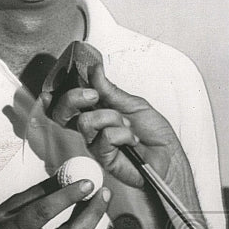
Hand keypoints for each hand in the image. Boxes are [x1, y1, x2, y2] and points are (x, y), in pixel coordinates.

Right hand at [0, 176, 109, 228]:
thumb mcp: (6, 209)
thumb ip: (37, 193)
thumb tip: (66, 173)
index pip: (43, 212)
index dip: (68, 196)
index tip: (87, 182)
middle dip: (93, 213)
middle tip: (104, 193)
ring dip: (90, 221)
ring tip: (98, 201)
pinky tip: (84, 219)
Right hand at [45, 65, 190, 189]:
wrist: (168, 155)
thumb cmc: (153, 133)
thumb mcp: (134, 104)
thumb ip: (111, 91)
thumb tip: (95, 71)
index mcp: (97, 113)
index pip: (69, 102)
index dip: (67, 90)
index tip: (85, 78)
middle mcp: (92, 128)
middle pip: (61, 113)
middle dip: (74, 98)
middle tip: (95, 96)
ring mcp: (95, 143)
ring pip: (85, 122)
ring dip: (112, 118)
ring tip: (128, 126)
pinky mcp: (103, 157)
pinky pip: (105, 137)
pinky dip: (123, 134)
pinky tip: (132, 140)